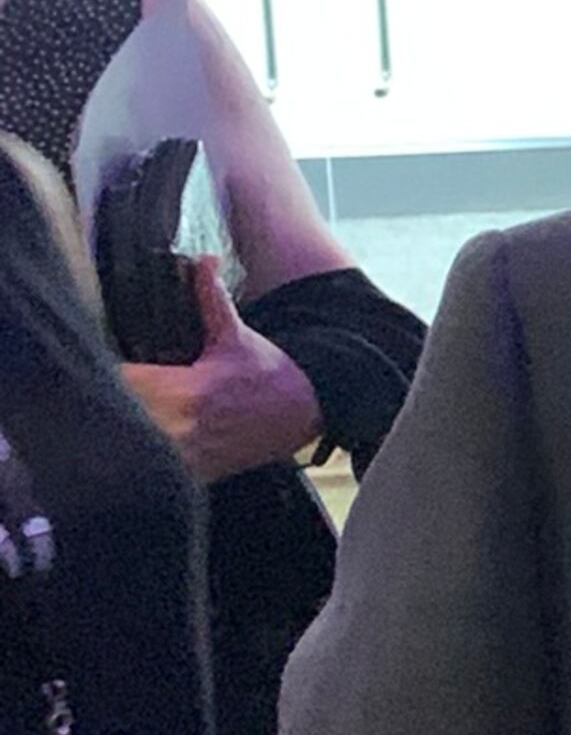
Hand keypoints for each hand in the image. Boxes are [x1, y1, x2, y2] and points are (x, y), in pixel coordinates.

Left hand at [122, 256, 324, 482]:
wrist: (306, 415)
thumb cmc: (269, 375)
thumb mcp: (238, 336)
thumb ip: (211, 300)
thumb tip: (203, 260)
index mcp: (186, 390)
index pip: (122, 384)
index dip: (102, 374)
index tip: (99, 364)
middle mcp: (181, 426)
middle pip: (117, 420)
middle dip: (106, 403)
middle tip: (101, 389)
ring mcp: (185, 456)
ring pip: (130, 451)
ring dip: (120, 432)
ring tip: (118, 416)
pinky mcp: (190, 473)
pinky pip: (150, 471)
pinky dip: (140, 459)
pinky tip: (140, 443)